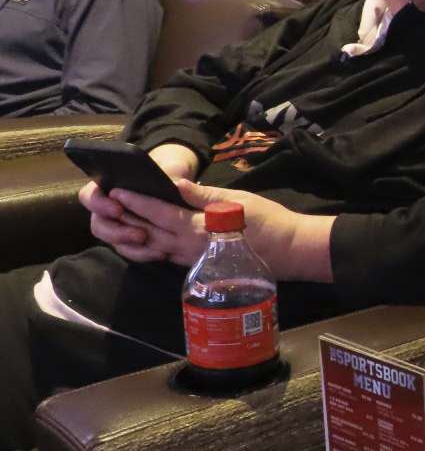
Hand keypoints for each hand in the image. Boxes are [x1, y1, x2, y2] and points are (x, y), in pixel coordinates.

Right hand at [79, 142, 201, 259]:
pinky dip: (143, 254)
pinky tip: (162, 254)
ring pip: (113, 242)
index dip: (99, 204)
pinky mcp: (130, 241)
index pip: (89, 196)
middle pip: (98, 225)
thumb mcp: (172, 165)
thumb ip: (171, 172)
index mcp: (107, 186)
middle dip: (117, 232)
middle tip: (141, 235)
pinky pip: (130, 252)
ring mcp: (117, 226)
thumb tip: (179, 184)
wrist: (179, 187)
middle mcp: (107, 208)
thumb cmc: (169, 171)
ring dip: (131, 246)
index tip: (118, 209)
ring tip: (155, 248)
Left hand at [101, 181, 301, 267]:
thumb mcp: (238, 201)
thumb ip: (203, 195)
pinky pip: (169, 255)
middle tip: (109, 204)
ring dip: (137, 234)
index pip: (159, 213)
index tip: (118, 190)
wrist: (290, 251)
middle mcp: (189, 247)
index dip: (138, 201)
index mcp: (198, 228)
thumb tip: (175, 185)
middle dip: (129, 217)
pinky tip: (147, 237)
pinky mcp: (200, 266)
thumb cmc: (268, 221)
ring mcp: (193, 260)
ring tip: (121, 220)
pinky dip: (153, 245)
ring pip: (156, 246)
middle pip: (151, 231)